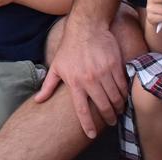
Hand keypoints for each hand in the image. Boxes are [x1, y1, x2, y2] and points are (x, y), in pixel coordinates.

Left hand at [34, 19, 127, 138]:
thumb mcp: (56, 67)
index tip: (92, 134)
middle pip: (103, 106)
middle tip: (111, 121)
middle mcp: (90, 79)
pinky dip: (124, 94)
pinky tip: (123, 96)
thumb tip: (38, 101)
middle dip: (108, 118)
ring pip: (116, 98)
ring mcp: (104, 73)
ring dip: (118, 107)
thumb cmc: (69, 48)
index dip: (87, 125)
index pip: (81, 110)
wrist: (86, 28)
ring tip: (118, 110)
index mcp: (74, 82)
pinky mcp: (115, 66)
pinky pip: (122, 85)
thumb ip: (48, 86)